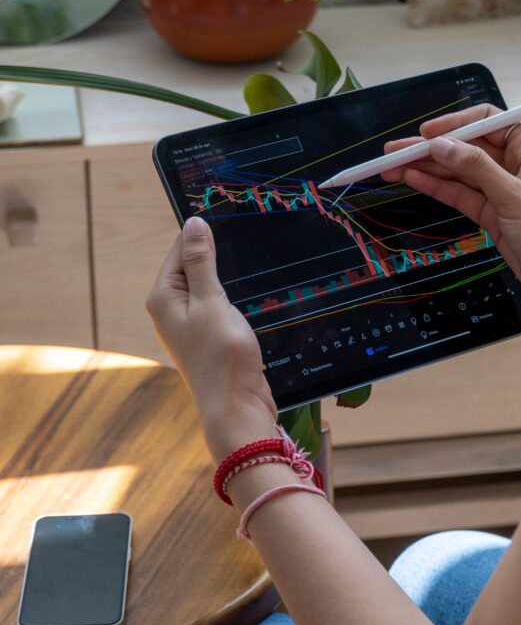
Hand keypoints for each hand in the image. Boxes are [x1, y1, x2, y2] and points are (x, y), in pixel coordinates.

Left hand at [146, 216, 276, 462]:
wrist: (236, 408)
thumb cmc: (222, 357)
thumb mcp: (212, 301)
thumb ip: (202, 262)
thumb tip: (193, 223)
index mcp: (163, 298)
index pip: (179, 249)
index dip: (204, 234)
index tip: (230, 215)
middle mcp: (171, 310)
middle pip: (194, 267)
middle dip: (219, 256)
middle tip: (248, 239)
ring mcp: (190, 326)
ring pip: (210, 287)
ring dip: (230, 279)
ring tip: (254, 269)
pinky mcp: (210, 339)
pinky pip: (220, 306)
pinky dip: (235, 299)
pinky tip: (254, 297)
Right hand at [382, 104, 520, 318]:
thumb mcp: (513, 197)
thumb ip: (476, 168)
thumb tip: (440, 145)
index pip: (487, 120)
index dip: (455, 123)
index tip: (425, 133)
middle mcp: (514, 165)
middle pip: (465, 147)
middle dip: (430, 148)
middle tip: (391, 152)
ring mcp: (500, 190)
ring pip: (457, 172)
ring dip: (426, 168)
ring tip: (389, 168)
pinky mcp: (491, 214)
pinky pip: (459, 194)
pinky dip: (436, 187)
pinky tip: (411, 179)